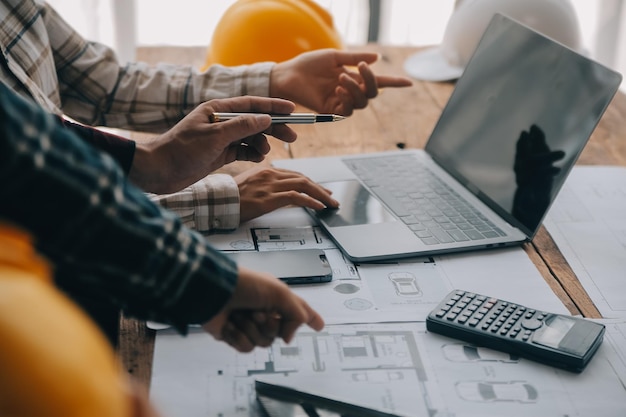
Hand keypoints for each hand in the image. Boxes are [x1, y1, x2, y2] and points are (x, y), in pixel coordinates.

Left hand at [129, 96, 296, 193]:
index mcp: (217, 109)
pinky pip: (242, 150)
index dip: (272, 106)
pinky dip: (252, 154)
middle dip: (273, 127)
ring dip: (261, 143)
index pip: (251, 104)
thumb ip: (242, 126)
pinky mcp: (219, 154)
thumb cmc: (181, 150)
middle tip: (292, 136)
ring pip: (250, 137)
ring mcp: (220, 138)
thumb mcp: (214, 136)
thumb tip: (265, 118)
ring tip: (266, 151)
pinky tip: (258, 158)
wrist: (160, 171)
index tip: (292, 109)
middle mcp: (220, 121)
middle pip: (254, 120)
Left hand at [202, 266, 324, 351]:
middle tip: (257, 311)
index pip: (300, 311)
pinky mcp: (234, 334)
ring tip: (240, 315)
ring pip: (263, 342)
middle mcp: (265, 311)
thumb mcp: (280, 293)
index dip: (311, 318)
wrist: (213, 292)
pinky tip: (230, 325)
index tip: (320, 326)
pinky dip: (238, 336)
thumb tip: (288, 339)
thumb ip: (296, 315)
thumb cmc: (245, 285)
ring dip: (251, 329)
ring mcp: (250, 324)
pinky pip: (246, 347)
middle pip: (280, 333)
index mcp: (278, 298)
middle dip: (268, 324)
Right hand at [235, 166, 339, 222]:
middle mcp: (270, 175)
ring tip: (330, 203)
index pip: (295, 175)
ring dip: (320, 195)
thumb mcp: (251, 186)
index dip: (311, 183)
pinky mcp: (269, 198)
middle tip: (331, 197)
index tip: (320, 190)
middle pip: (302, 179)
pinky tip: (318, 207)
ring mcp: (270, 186)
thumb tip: (283, 195)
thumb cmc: (231, 198)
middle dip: (320, 188)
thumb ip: (267, 186)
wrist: (218, 203)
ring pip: (303, 185)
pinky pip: (296, 197)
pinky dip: (310, 201)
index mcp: (267, 171)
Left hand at [270, 49, 411, 115]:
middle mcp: (350, 91)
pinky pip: (347, 110)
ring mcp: (341, 102)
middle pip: (372, 93)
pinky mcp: (331, 110)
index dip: (394, 83)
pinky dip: (347, 98)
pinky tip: (339, 88)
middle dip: (371, 80)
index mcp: (353, 77)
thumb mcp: (334, 57)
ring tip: (342, 78)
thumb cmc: (309, 65)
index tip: (409, 82)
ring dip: (356, 88)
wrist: (289, 75)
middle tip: (362, 67)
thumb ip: (355, 58)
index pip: (377, 82)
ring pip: (361, 102)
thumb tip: (377, 58)